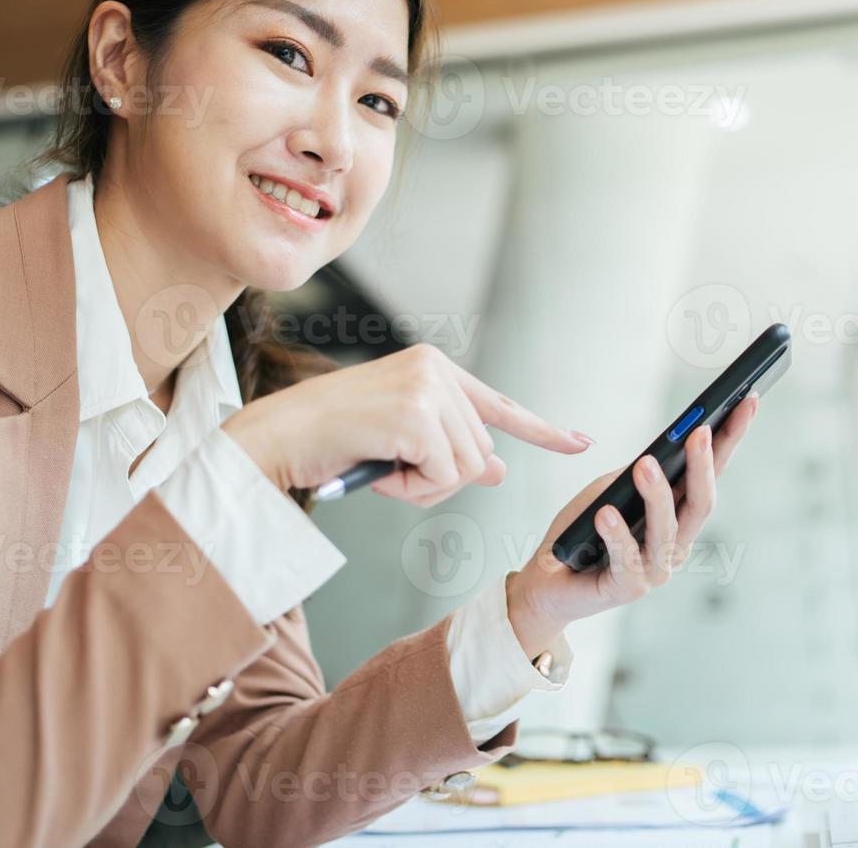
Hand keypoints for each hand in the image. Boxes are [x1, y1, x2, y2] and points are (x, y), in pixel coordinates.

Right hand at [222, 343, 592, 506]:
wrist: (277, 438)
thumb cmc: (331, 442)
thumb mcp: (400, 447)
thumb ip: (450, 453)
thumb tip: (499, 470)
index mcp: (433, 367)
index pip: (499, 405)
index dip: (542, 430)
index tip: (580, 442)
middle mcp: (435, 369)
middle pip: (480, 453)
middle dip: (438, 478)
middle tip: (388, 467)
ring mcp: (427, 389)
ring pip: (466, 470)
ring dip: (422, 486)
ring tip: (379, 464)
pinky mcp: (416, 415)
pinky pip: (444, 478)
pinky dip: (412, 490)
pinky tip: (378, 468)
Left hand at [504, 396, 758, 657]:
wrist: (550, 583)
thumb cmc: (583, 533)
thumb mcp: (609, 491)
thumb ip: (635, 476)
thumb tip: (659, 450)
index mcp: (679, 518)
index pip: (711, 474)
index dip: (731, 439)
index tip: (748, 401)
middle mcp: (676, 544)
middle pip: (701, 502)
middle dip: (704, 465)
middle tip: (701, 431)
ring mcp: (655, 569)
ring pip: (667, 528)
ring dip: (657, 494)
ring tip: (646, 464)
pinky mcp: (627, 588)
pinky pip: (626, 558)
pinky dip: (617, 534)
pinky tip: (606, 514)